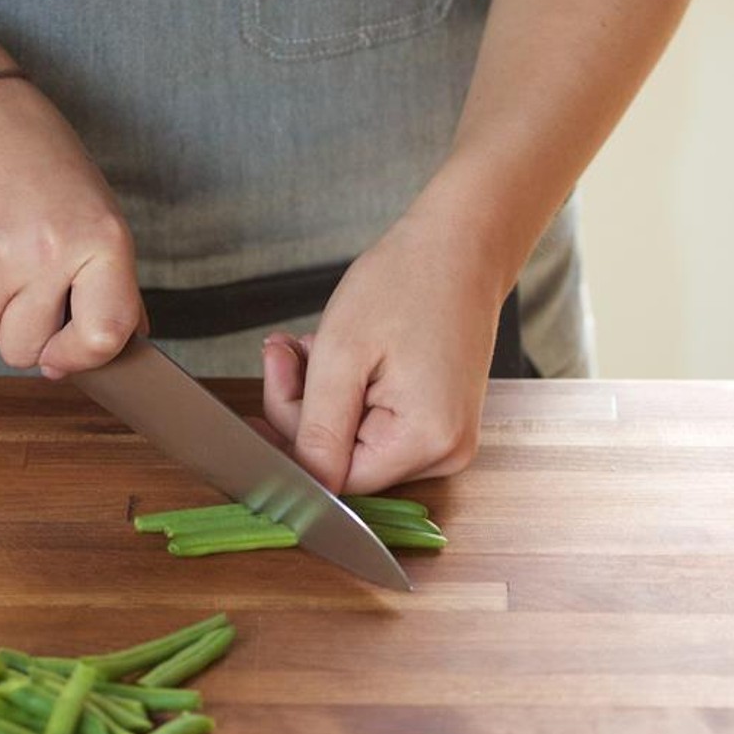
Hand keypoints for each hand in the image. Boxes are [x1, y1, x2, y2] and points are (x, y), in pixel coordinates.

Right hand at [0, 77, 145, 375]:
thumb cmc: (37, 158)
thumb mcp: (94, 210)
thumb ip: (110, 280)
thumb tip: (125, 342)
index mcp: (102, 240)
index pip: (104, 335)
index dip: (80, 358)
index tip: (61, 356)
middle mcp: (51, 251)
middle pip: (25, 349)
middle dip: (18, 331)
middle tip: (19, 283)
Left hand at [261, 209, 504, 492]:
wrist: (461, 246)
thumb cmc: (408, 282)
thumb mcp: (342, 354)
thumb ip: (318, 429)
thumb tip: (304, 487)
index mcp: (426, 440)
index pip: (335, 475)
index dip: (293, 437)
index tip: (271, 386)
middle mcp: (447, 452)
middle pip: (345, 460)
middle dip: (304, 407)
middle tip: (283, 352)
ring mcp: (448, 439)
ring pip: (356, 441)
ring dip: (323, 397)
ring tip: (312, 345)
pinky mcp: (441, 422)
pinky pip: (378, 426)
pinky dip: (350, 395)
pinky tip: (345, 356)